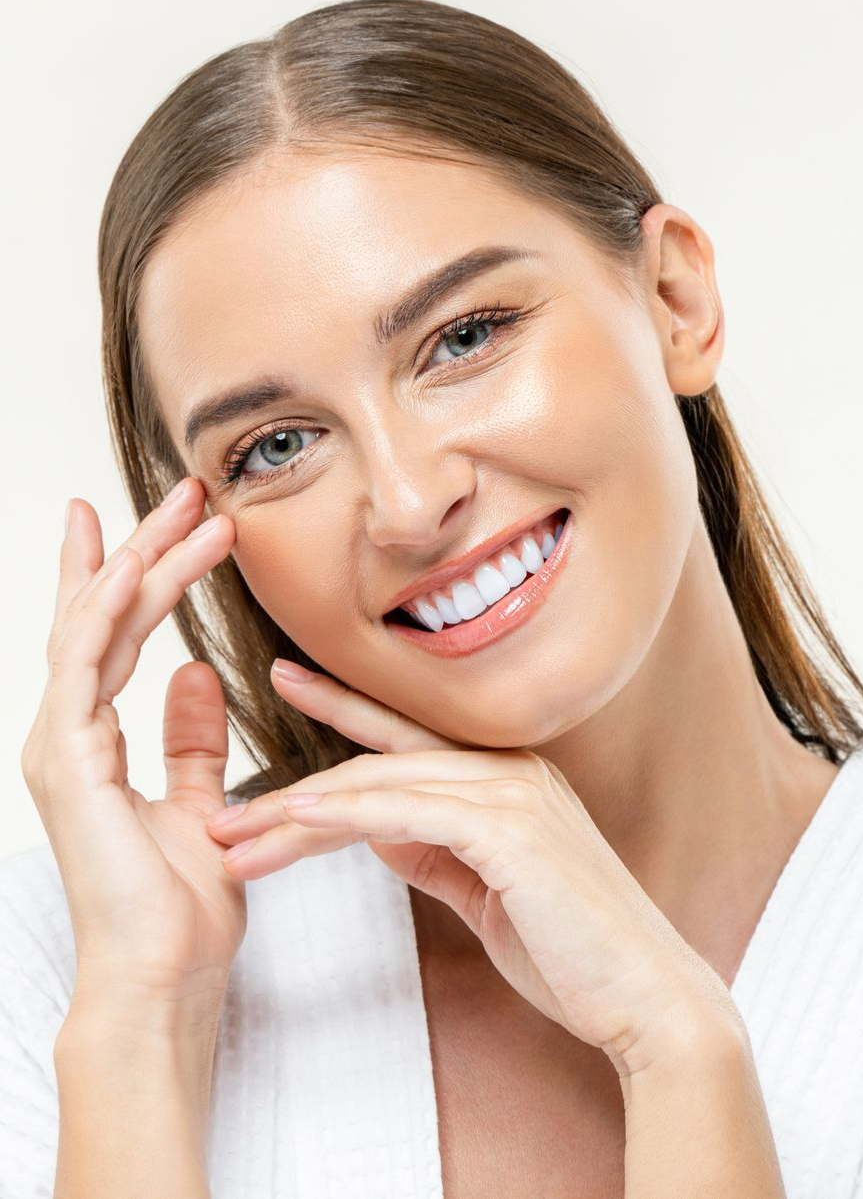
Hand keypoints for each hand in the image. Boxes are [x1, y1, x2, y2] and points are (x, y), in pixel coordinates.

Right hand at [21, 480, 246, 1009]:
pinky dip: (110, 609)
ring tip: (188, 506)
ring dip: (141, 559)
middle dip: (140, 546)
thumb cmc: (179, 907)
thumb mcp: (199, 804)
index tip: (154, 522)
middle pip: (99, 616)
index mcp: (93, 742)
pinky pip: (86, 664)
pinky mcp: (68, 758)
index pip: (109, 637)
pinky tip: (137, 563)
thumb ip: (191, 740)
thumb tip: (198, 674)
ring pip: (94, 625)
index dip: (128, 574)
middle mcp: (68, 733)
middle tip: (183, 490)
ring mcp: (60, 743)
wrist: (163, 976)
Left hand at [206, 661, 744, 1076]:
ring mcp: (514, 793)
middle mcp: (511, 770)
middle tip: (222, 813)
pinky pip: (410, 812)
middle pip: (378, 762)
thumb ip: (436, 852)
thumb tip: (378, 830)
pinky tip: (297, 820)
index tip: (286, 684)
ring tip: (235, 836)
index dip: (342, 711)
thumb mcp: (487, 892)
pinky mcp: (512, 829)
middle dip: (292, 789)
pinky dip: (347, 814)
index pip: (406, 740)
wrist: (647, 998)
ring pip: (382, 784)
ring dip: (298, 813)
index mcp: (509, 779)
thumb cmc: (572, 952)